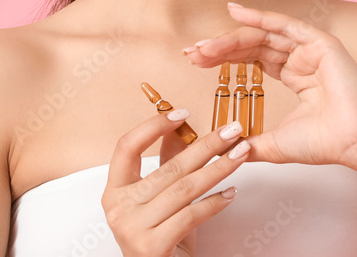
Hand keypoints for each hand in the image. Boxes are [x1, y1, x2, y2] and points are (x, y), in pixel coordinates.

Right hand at [101, 108, 249, 256]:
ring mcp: (132, 228)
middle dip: (206, 145)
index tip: (182, 113)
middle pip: (168, 167)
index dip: (153, 126)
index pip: (126, 147)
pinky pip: (191, 215)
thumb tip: (180, 129)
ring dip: (219, 168)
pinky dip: (215, 202)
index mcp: (115, 191)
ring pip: (184, 189)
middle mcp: (118, 208)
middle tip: (232, 130)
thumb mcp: (161, 200)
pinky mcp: (152, 246)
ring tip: (241, 154)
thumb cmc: (160, 239)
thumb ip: (166, 167)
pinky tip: (231, 193)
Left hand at [182, 2, 356, 169]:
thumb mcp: (276, 143)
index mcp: (297, 76)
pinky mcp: (321, 42)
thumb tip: (226, 152)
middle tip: (192, 54)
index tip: (197, 63)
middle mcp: (303, 59)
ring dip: (231, 38)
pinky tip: (235, 13)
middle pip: (254, 45)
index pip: (254, 59)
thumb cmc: (325, 143)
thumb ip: (251, 143)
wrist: (355, 141)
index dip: (225, 59)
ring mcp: (312, 49)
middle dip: (221, 49)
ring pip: (264, 35)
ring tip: (203, 47)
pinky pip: (285, 24)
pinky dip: (259, 17)